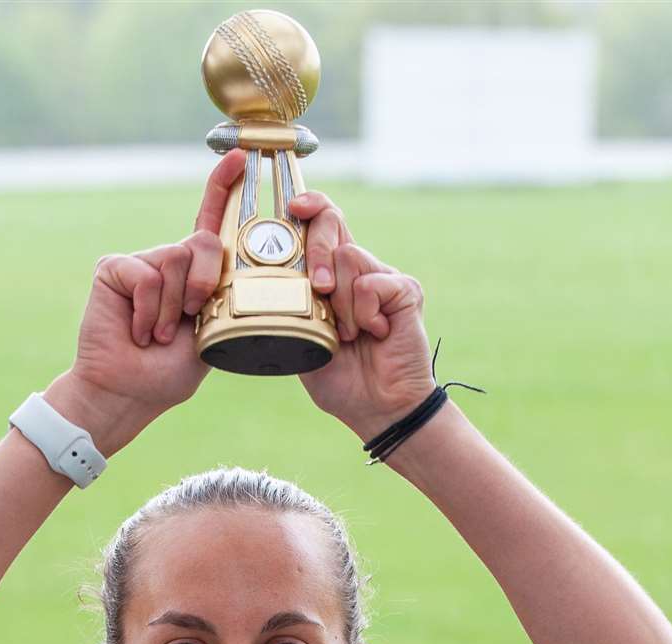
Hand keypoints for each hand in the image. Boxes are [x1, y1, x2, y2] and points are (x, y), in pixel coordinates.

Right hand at [49, 149, 247, 454]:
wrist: (130, 391)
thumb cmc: (170, 371)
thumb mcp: (214, 334)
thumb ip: (223, 297)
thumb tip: (236, 267)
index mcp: (198, 275)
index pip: (213, 223)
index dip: (225, 188)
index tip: (241, 156)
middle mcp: (171, 261)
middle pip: (206, 242)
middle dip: (208, 283)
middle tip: (192, 320)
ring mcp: (142, 262)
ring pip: (178, 259)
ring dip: (175, 308)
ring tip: (161, 334)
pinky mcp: (115, 267)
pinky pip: (147, 276)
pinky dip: (150, 311)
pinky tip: (139, 332)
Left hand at [288, 191, 436, 440]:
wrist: (378, 408)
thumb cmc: (340, 379)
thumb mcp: (301, 339)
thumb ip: (290, 305)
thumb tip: (267, 278)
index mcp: (332, 275)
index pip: (321, 223)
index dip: (309, 206)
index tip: (293, 207)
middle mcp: (358, 269)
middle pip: (333, 223)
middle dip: (316, 251)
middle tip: (318, 291)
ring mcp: (383, 277)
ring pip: (348, 257)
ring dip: (339, 302)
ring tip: (348, 334)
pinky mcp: (405, 290)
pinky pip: (371, 284)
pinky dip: (363, 313)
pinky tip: (372, 334)